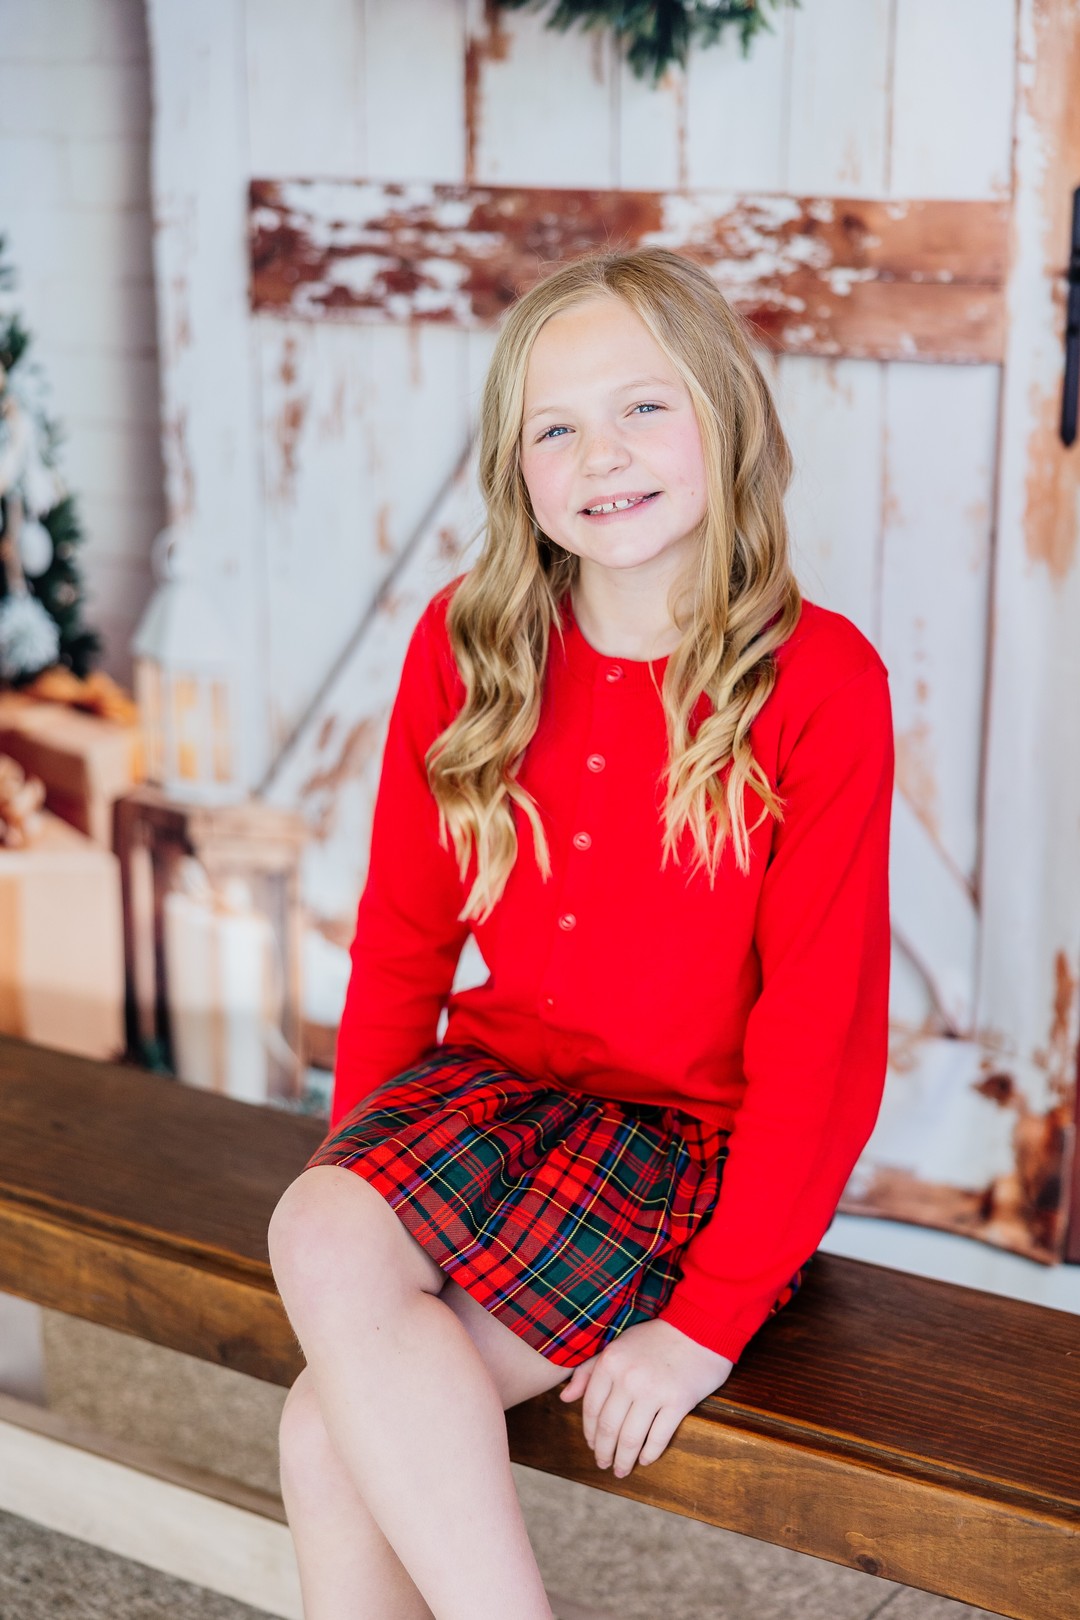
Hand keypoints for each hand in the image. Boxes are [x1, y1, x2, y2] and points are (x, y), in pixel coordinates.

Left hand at [558, 1317, 733, 1478]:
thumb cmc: (656, 1338)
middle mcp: (628, 1378)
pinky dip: (649, 1454)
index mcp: (610, 1362)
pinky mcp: (678, 1401)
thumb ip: (588, 1370)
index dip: (589, 1432)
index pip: (591, 1407)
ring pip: (631, 1438)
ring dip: (623, 1460)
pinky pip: (658, 1437)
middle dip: (603, 1452)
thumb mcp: (618, 1345)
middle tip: (603, 1464)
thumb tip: (564, 1398)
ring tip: (621, 1470)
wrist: (699, 1327)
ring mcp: (654, 1391)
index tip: (591, 1445)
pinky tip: (645, 1460)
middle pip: (608, 1428)